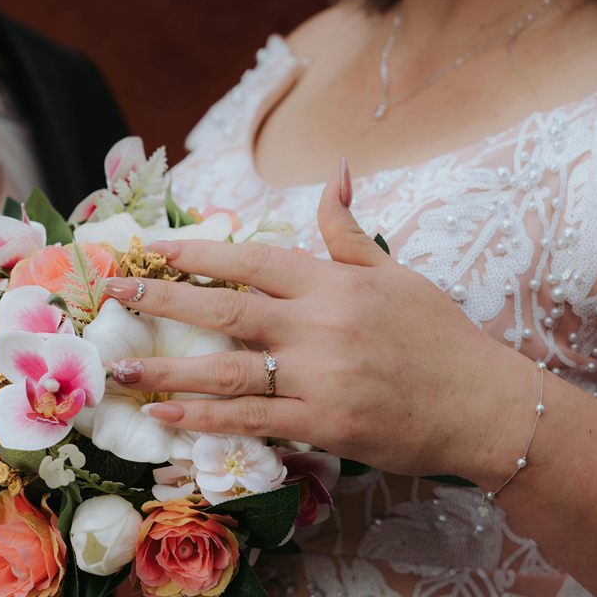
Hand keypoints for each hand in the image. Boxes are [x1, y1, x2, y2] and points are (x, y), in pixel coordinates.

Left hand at [102, 159, 527, 482]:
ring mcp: (319, 376)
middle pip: (225, 309)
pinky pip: (251, 419)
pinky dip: (206, 419)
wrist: (484, 404)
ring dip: (168, 371)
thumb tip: (333, 174)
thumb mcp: (395, 273)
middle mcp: (319, 325)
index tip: (150, 250)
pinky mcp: (323, 422)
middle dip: (161, 300)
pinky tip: (167, 416)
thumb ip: (348, 231)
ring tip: (120, 372)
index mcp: (332, 283)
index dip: (196, 252)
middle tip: (112, 295)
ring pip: (227, 370)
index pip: (251, 260)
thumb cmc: (438, 336)